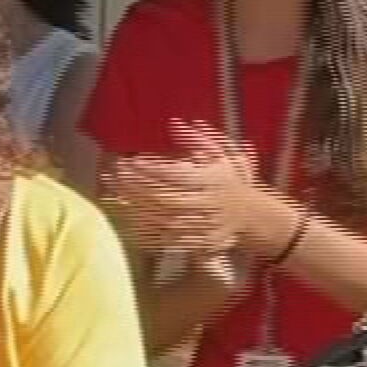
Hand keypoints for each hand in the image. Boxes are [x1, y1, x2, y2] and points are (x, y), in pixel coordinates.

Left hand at [106, 126, 284, 261]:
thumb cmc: (232, 180)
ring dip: (136, 210)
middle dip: (137, 188)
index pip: (177, 174)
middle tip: (114, 176)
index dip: (152, 169)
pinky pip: (168, 240)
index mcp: (213, 180)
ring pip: (164, 220)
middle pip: (166, 197)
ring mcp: (203, 226)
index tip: (131, 161)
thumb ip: (200, 139)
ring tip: (113, 196)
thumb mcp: (224, 155)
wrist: (253, 217)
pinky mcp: (199, 243)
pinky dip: (147, 233)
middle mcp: (207, 203)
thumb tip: (175, 123)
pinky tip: (128, 222)